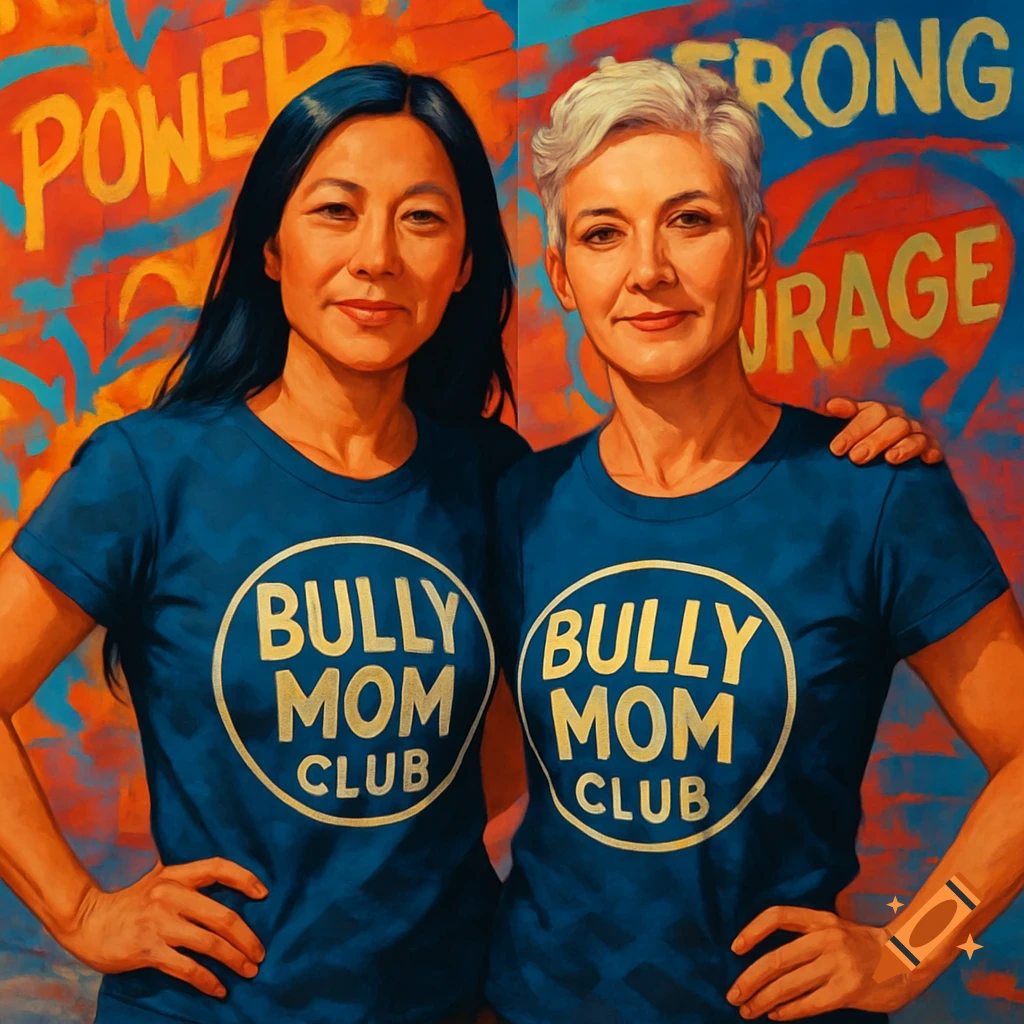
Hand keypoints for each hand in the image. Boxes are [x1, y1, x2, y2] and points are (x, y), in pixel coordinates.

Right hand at [56, 857, 267, 998]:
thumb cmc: (129, 902)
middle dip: (247, 937)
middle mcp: (170, 896)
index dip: (244, 878)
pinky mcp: (149, 950)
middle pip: (222, 915)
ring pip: (210, 944)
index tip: (264, 894)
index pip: (217, 867)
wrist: (87, 922)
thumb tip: (224, 887)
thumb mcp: (158, 880)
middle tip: (260, 952)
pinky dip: (208, 980)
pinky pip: (187, 968)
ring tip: (249, 970)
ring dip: (235, 960)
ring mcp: (160, 924)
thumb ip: (186, 880)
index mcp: (175, 875)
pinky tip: (220, 988)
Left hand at [726, 907, 911, 1019]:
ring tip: (747, 1010)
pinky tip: (775, 1014)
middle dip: (750, 979)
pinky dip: (788, 1010)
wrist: (909, 958)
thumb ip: (806, 937)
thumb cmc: (864, 945)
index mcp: (821, 919)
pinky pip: (810, 1003)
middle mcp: (827, 938)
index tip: (735, 948)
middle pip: (777, 958)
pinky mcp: (849, 991)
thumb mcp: (835, 927)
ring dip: (763, 999)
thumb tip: (766, 960)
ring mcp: (839, 965)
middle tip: (733, 994)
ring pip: (789, 985)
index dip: (753, 930)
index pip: (778, 916)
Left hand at [825, 397, 943, 464]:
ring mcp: (918, 434)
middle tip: (856, 458)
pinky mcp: (932, 449)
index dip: (853, 430)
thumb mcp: (854, 426)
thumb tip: (831, 405)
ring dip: (903, 447)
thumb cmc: (865, 439)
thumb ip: (846, 414)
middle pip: (892, 424)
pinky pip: (935, 448)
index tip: (836, 449)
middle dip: (874, 440)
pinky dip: (931, 452)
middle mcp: (899, 420)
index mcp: (879, 413)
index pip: (869, 413)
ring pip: (914, 436)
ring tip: (890, 459)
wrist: (890, 451)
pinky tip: (927, 459)